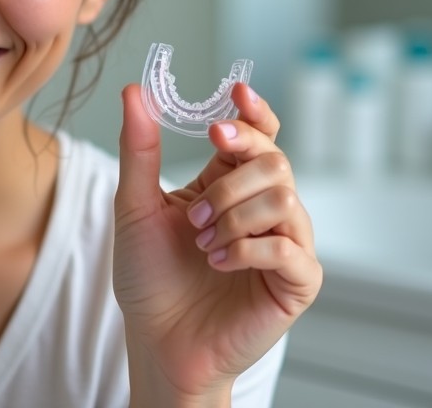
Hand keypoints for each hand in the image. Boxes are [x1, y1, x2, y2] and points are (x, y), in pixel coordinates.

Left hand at [113, 83, 321, 404]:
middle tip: (195, 213)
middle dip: (230, 181)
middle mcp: (264, 207)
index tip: (235, 93)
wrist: (156, 340)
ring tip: (203, 244)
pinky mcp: (297, 281)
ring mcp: (285, 243)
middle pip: (274, 160)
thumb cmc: (148, 276)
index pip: (259, 135)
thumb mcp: (135, 205)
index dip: (253, 112)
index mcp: (230, 183)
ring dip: (234, 217)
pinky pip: (290, 248)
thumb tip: (135, 90)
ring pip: (284, 198)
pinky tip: (219, 264)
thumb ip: (139, 149)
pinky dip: (248, 250)